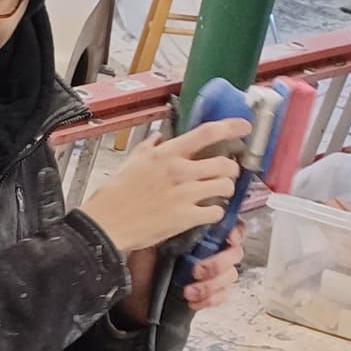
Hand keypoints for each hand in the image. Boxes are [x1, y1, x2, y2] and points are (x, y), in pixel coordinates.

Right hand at [79, 119, 253, 255]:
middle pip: (224, 164)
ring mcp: (184, 195)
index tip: (244, 126)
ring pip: (225, 187)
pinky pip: (215, 212)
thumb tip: (157, 139)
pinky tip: (207, 213)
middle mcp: (179, 171)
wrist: (107, 224)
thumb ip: (148, 148)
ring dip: (226, 191)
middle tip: (228, 174)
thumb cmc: (114, 195)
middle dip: (231, 169)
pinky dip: (215, 213)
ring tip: (218, 195)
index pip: (206, 133)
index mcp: (166, 154)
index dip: (231, 127)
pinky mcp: (185, 218)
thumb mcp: (130, 163)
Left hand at [119, 224, 245, 322]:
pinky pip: (221, 296)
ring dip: (211, 285)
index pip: (228, 227)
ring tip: (188, 291)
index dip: (234, 232)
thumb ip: (172, 225)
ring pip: (230, 276)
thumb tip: (189, 214)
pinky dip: (209, 299)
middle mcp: (207, 252)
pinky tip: (191, 300)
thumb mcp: (152, 240)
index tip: (229, 238)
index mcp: (199, 234)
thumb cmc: (140, 265)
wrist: (131, 295)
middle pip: (234, 253)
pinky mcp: (207, 294)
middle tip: (196, 270)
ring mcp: (209, 274)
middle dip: (219, 263)